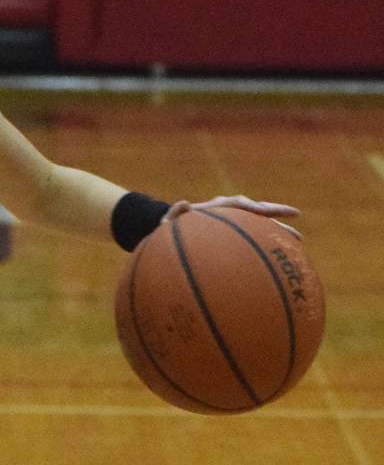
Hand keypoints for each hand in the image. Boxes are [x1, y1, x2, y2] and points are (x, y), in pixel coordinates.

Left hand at [163, 195, 301, 238]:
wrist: (171, 232)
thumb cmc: (169, 229)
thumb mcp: (167, 222)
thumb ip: (175, 213)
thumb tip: (183, 203)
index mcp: (214, 207)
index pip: (237, 203)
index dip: (251, 205)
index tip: (262, 210)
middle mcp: (227, 212)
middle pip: (255, 210)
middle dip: (274, 212)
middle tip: (295, 215)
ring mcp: (233, 223)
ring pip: (259, 226)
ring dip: (276, 231)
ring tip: (297, 241)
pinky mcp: (234, 236)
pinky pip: (254, 240)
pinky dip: (267, 246)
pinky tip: (280, 261)